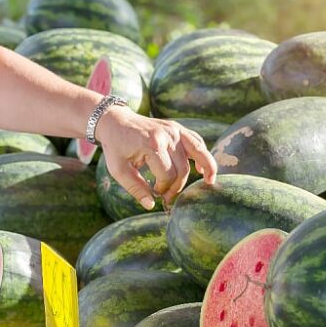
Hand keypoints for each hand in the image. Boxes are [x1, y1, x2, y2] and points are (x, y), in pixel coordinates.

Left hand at [95, 106, 217, 208]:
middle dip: (176, 186)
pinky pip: (196, 141)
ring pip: (198, 153)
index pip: (167, 175)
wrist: (116, 121)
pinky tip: (204, 169)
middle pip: (182, 169)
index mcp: (152, 144)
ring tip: (209, 183)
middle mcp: (167, 135)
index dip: (163, 189)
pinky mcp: (177, 128)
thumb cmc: (116, 146)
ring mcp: (175, 130)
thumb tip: (151, 205)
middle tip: (167, 197)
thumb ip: (135, 188)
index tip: (154, 193)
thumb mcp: (118, 169)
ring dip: (206, 169)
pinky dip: (204, 155)